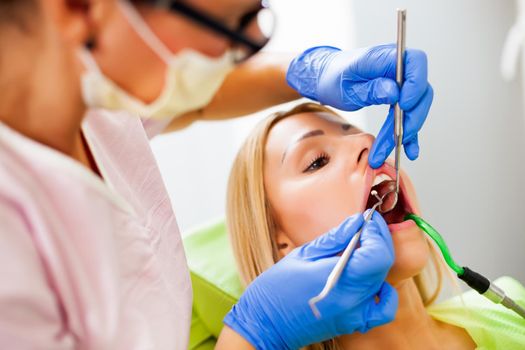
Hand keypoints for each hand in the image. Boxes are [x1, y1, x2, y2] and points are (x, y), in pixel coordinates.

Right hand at [223, 211, 397, 348]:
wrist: (265, 324)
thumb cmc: (276, 288)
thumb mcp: (302, 255)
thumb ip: (334, 239)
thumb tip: (356, 222)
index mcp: (337, 278)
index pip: (377, 253)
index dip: (376, 232)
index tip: (367, 219)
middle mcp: (351, 298)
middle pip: (383, 264)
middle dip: (379, 239)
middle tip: (366, 226)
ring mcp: (354, 313)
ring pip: (383, 280)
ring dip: (378, 260)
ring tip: (363, 247)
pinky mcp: (352, 323)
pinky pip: (383, 309)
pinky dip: (384, 293)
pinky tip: (372, 282)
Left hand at [286, 44, 433, 167]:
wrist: (328, 79)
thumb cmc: (334, 78)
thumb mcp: (347, 86)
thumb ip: (371, 89)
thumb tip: (395, 92)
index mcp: (385, 57)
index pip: (415, 62)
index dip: (416, 83)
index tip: (404, 104)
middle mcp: (398, 68)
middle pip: (421, 90)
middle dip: (412, 117)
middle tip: (398, 137)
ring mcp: (401, 83)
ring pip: (416, 107)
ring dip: (408, 129)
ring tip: (392, 149)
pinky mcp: (399, 98)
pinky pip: (409, 115)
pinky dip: (409, 133)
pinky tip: (409, 149)